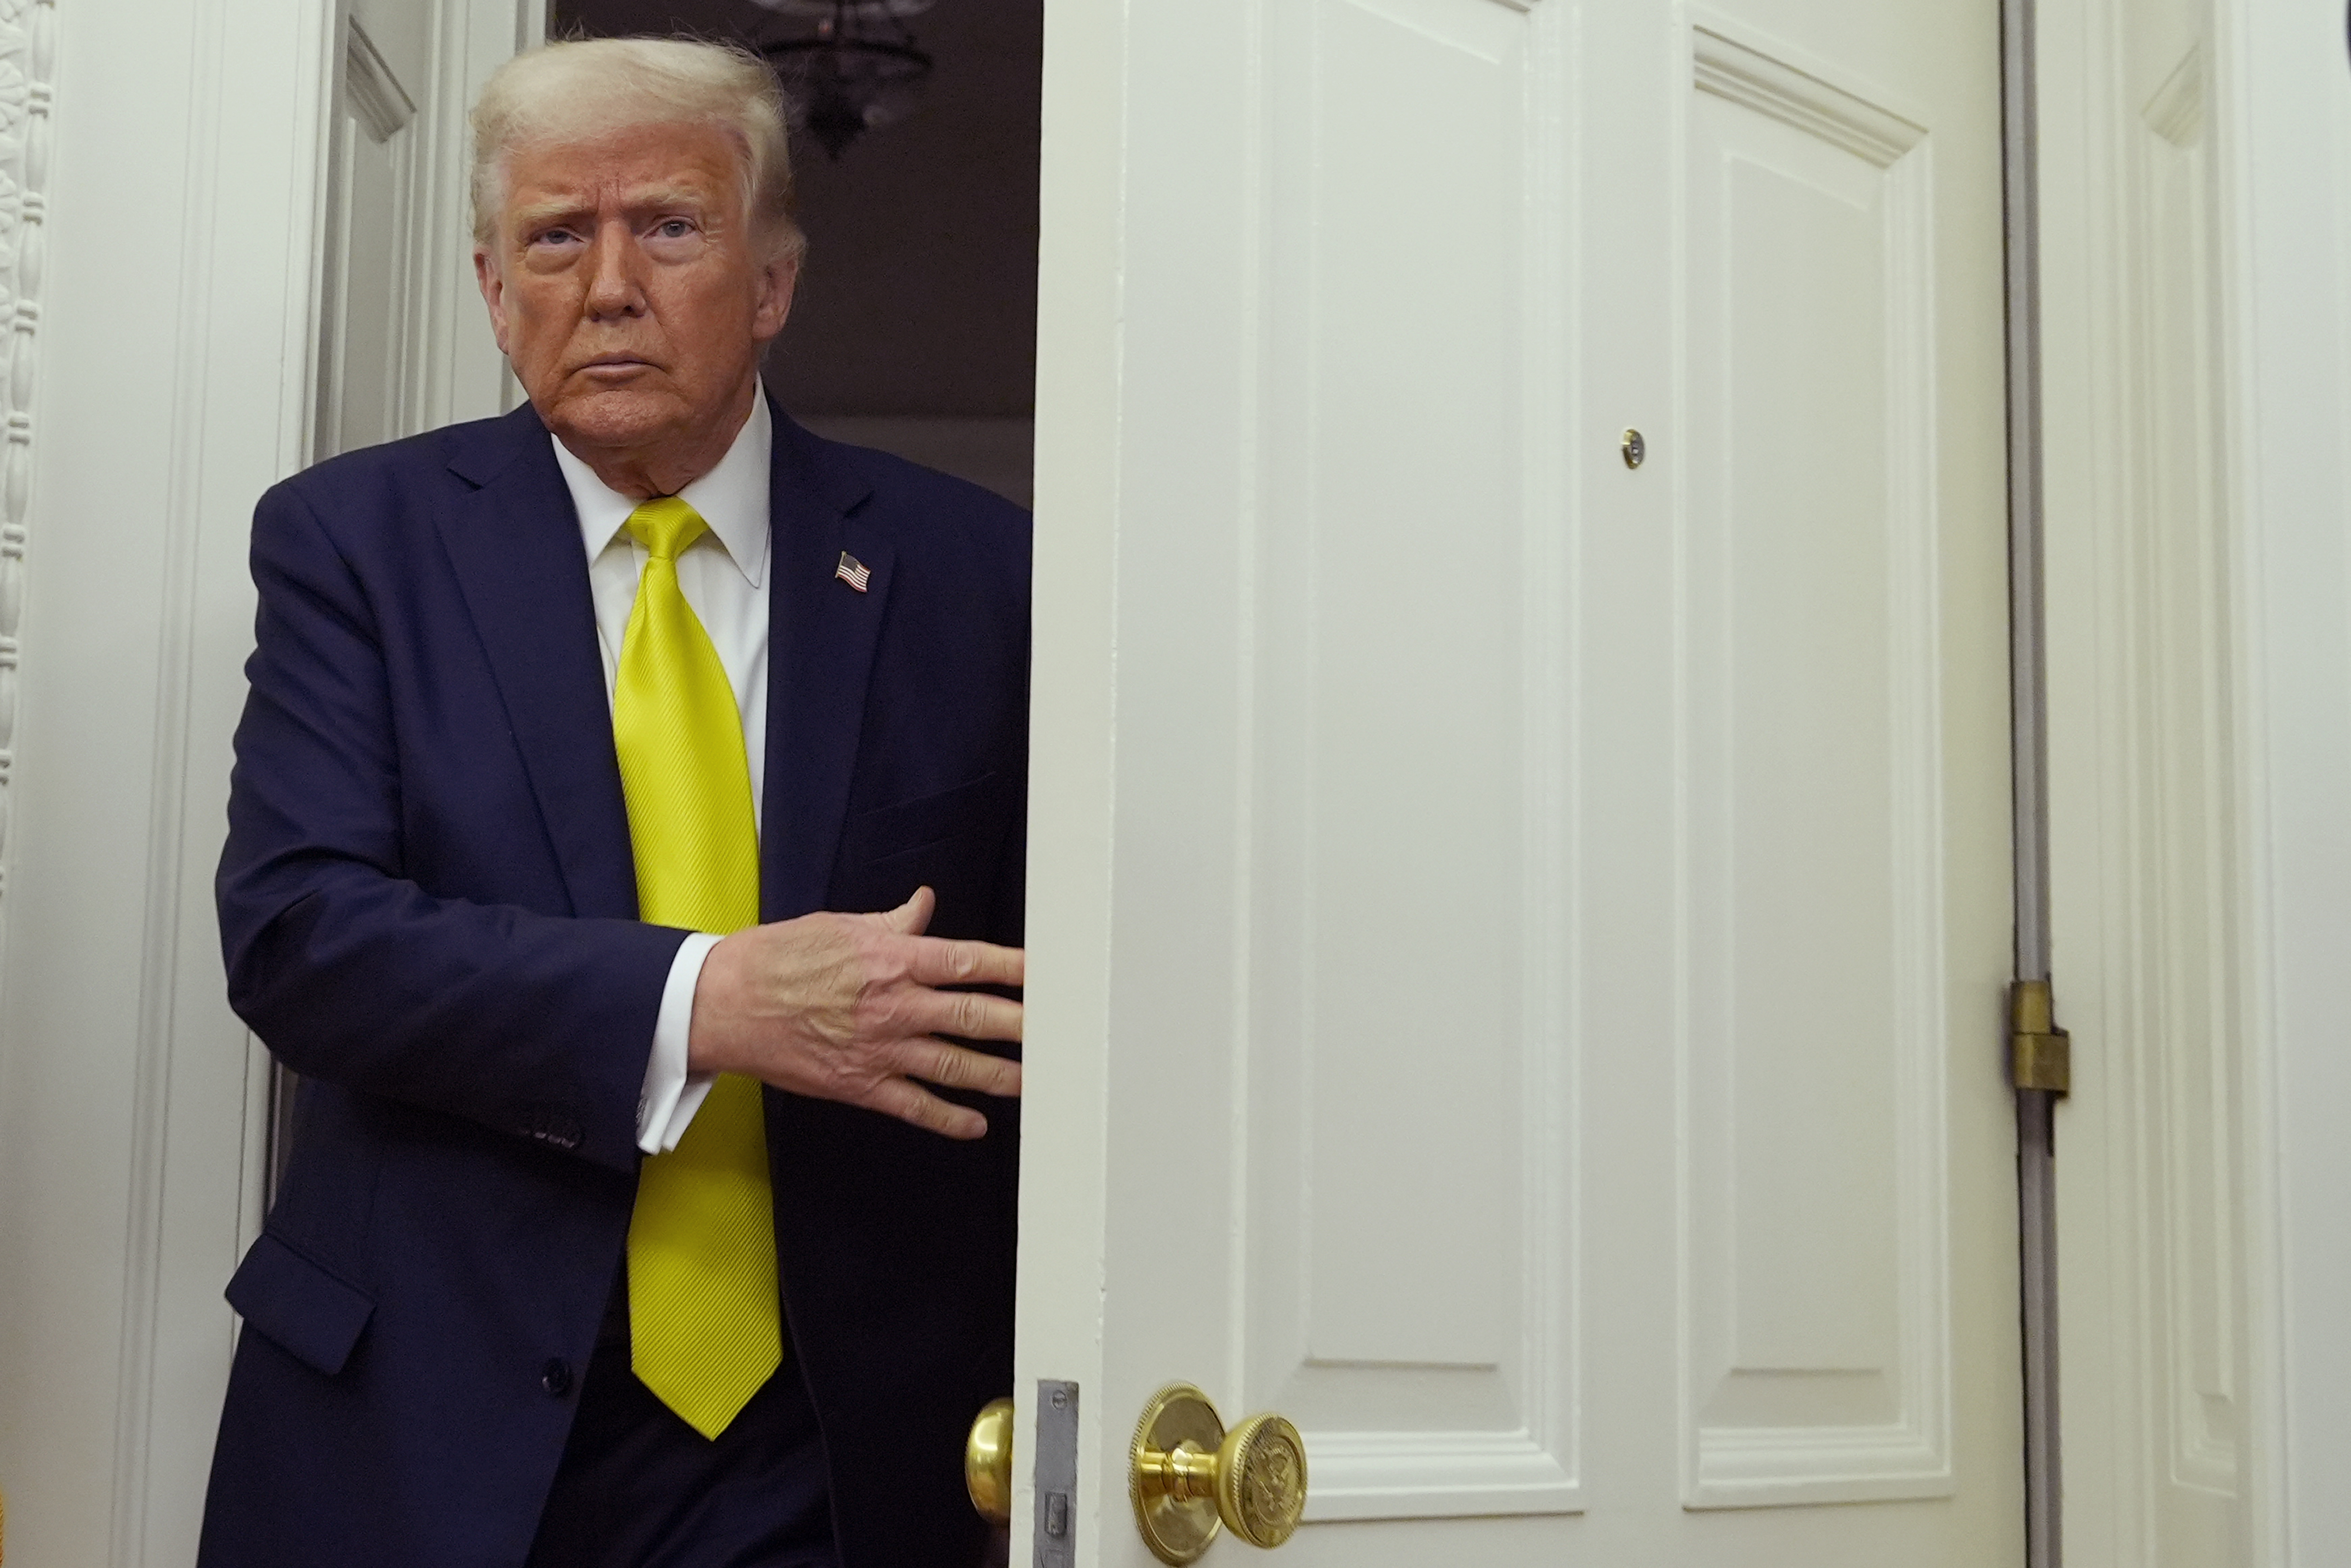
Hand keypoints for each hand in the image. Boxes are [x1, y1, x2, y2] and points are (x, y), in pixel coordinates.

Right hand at [686, 887, 1023, 1138]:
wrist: (725, 1003)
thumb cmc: (778, 958)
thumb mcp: (839, 926)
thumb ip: (892, 923)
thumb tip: (924, 906)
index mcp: (893, 960)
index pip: (970, 961)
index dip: (1016, 969)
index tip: (1052, 973)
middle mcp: (895, 1005)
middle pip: (975, 1016)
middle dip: (1024, 1026)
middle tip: (1065, 1033)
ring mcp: (880, 1050)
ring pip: (955, 1066)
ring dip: (1000, 1075)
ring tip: (1037, 1082)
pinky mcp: (860, 1085)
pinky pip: (915, 1106)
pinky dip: (949, 1119)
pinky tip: (976, 1125)